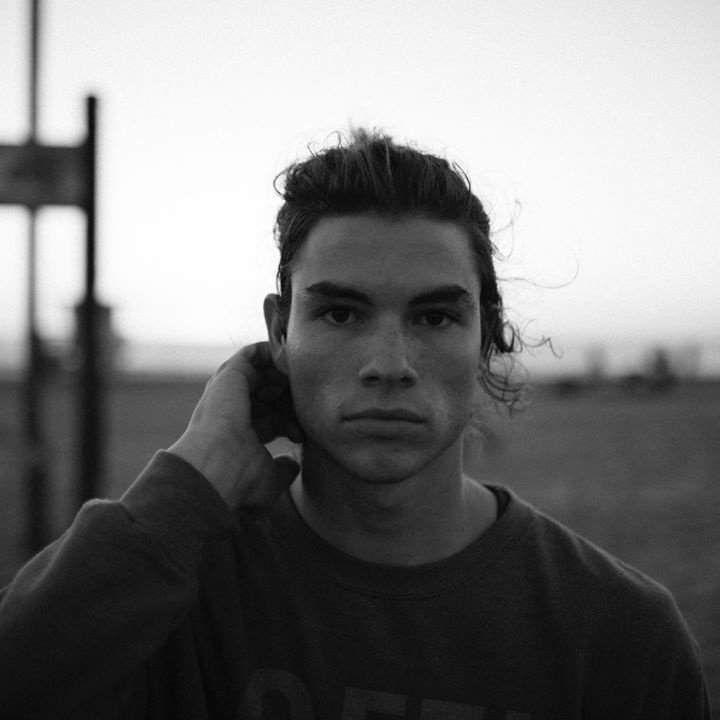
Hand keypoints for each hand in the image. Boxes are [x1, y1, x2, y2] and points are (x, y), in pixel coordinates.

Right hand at [167, 342, 303, 509]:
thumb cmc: (239, 479)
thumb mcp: (271, 478)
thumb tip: (293, 463)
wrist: (214, 467)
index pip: (273, 419)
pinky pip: (252, 353)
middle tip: (306, 403)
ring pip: (262, 372)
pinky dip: (273, 353)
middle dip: (291, 397)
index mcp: (242, 434)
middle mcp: (234, 411)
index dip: (291, 422)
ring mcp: (230, 392)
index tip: (302, 435)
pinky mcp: (230, 375)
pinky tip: (290, 364)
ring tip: (301, 381)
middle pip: (270, 395)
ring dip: (284, 374)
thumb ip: (285, 469)